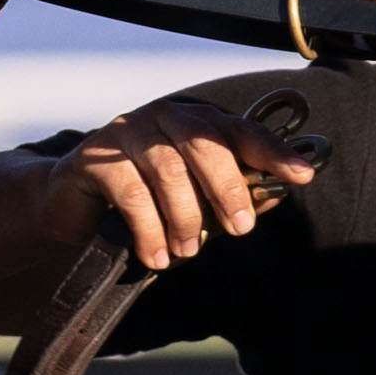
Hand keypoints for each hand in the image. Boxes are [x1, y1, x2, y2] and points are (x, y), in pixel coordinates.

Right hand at [52, 90, 323, 272]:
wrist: (73, 205)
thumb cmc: (145, 200)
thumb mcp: (195, 200)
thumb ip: (233, 195)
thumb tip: (275, 196)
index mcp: (197, 123)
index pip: (242, 132)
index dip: (274, 153)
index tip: (302, 175)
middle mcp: (165, 118)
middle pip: (205, 146)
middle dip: (227, 190)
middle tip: (240, 229)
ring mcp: (127, 132)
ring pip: (169, 171)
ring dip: (183, 219)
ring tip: (185, 253)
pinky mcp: (96, 156)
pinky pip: (131, 193)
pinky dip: (148, 230)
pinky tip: (155, 256)